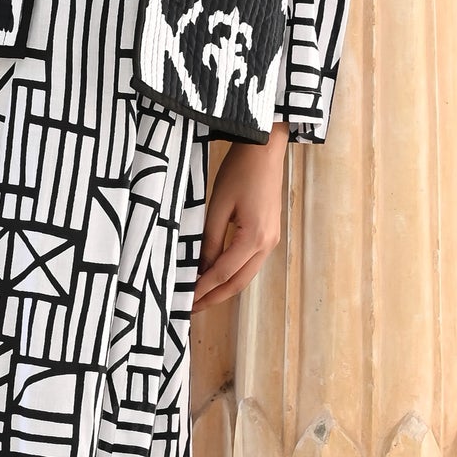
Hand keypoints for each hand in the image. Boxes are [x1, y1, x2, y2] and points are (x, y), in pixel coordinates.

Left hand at [191, 124, 287, 314]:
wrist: (265, 149)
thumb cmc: (240, 171)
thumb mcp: (218, 205)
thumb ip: (209, 239)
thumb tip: (201, 268)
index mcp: (254, 239)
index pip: (223, 273)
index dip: (203, 289)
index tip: (185, 301)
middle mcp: (267, 245)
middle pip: (238, 282)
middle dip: (214, 297)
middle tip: (191, 308)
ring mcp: (271, 240)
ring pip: (245, 275)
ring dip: (223, 288)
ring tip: (201, 296)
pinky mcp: (269, 234)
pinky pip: (249, 262)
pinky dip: (232, 273)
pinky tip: (216, 275)